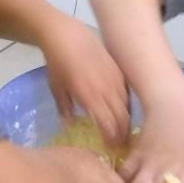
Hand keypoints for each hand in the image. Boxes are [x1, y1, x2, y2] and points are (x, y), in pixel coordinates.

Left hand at [40, 18, 129, 146]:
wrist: (66, 34)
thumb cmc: (57, 63)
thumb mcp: (56, 88)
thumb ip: (64, 108)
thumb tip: (69, 124)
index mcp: (89, 95)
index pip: (107, 122)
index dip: (111, 137)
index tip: (111, 147)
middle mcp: (105, 88)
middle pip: (120, 116)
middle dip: (122, 132)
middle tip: (121, 144)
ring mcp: (114, 78)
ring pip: (126, 104)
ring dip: (126, 119)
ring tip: (124, 131)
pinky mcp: (117, 69)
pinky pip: (126, 91)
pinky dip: (127, 103)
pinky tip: (124, 110)